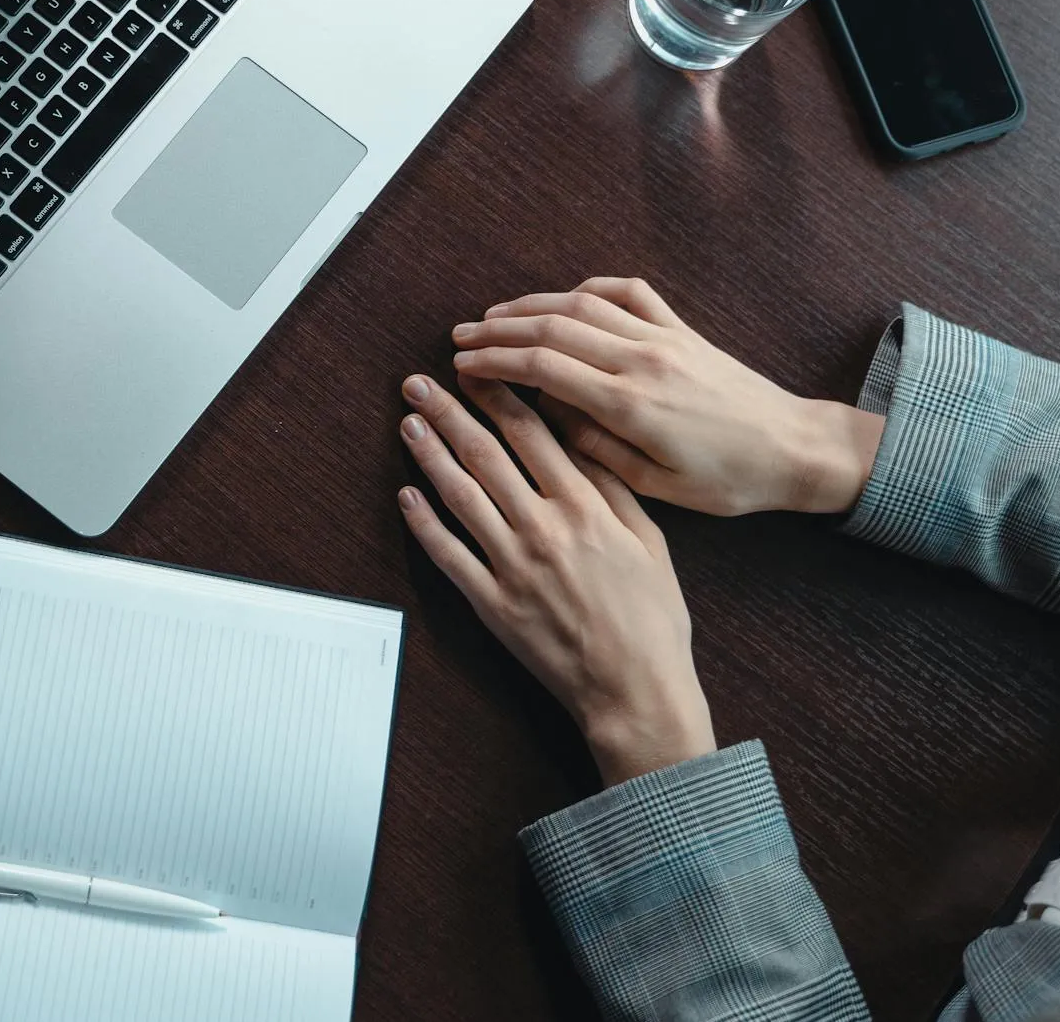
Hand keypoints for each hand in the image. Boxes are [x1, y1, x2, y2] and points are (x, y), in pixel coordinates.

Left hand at [396, 372, 715, 785]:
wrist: (636, 689)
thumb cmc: (653, 619)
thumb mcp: (651, 541)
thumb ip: (614, 487)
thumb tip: (583, 437)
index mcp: (585, 508)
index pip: (531, 434)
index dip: (497, 396)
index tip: (474, 369)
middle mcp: (543, 528)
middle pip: (486, 454)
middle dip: (449, 412)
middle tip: (418, 383)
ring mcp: (512, 566)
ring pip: (460, 496)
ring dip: (429, 455)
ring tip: (408, 423)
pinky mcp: (492, 604)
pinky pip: (449, 555)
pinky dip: (423, 524)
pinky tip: (406, 496)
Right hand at [449, 277, 884, 516]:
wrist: (795, 448)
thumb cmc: (729, 480)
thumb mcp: (657, 485)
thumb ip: (597, 450)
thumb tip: (549, 418)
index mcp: (631, 404)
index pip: (544, 367)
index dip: (495, 361)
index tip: (462, 364)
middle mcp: (643, 359)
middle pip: (553, 328)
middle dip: (499, 329)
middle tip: (461, 336)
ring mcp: (664, 338)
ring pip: (584, 304)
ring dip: (533, 305)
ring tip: (496, 315)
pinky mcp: (683, 330)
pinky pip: (629, 293)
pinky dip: (591, 289)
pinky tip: (566, 298)